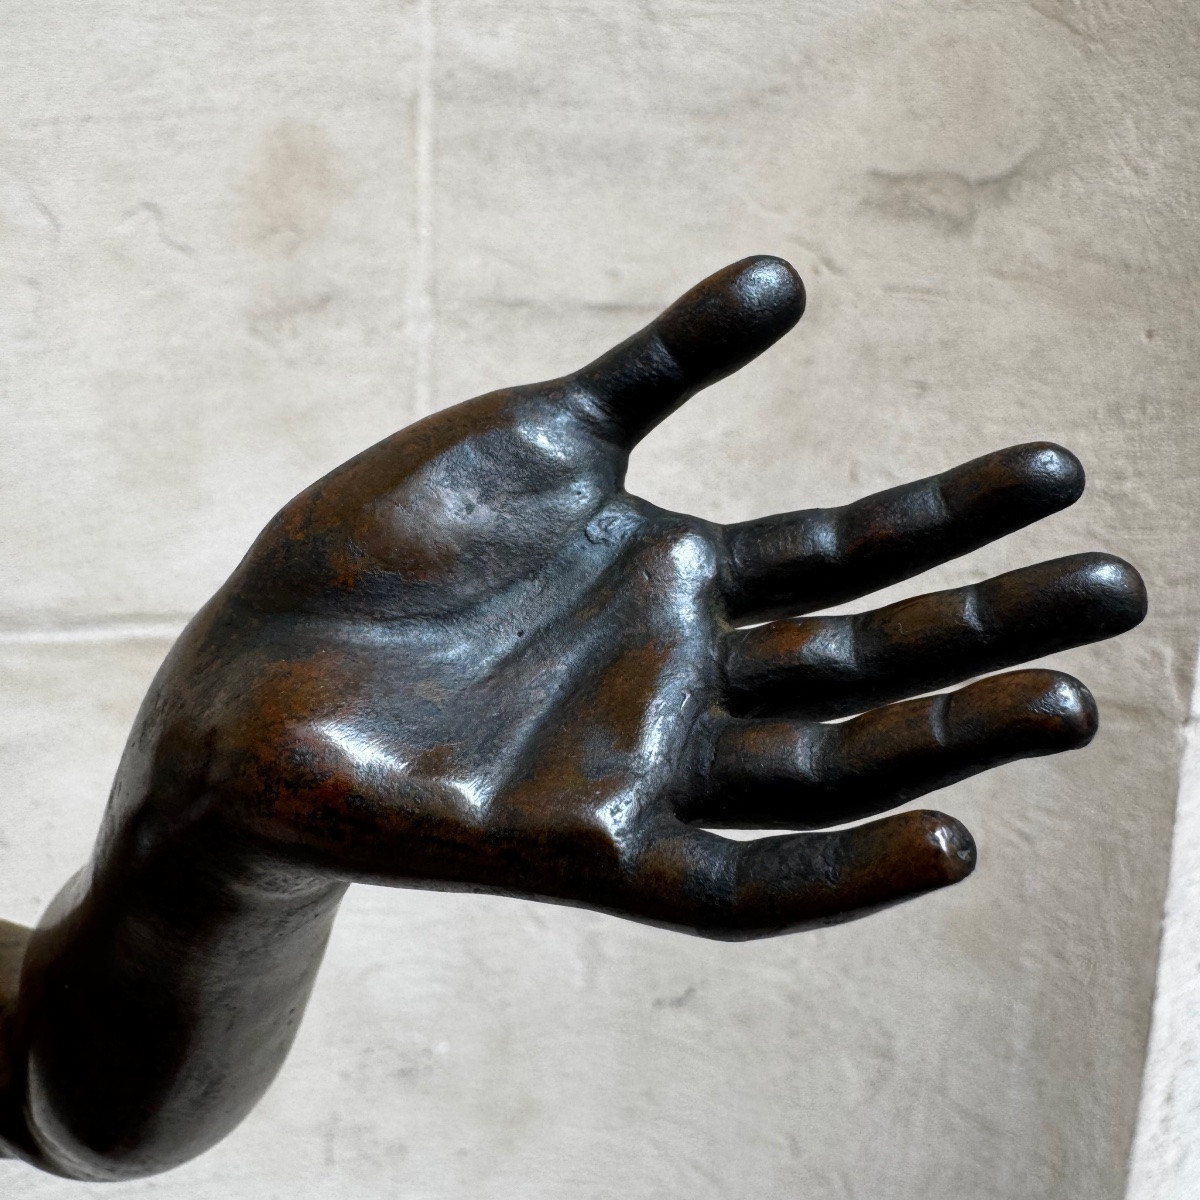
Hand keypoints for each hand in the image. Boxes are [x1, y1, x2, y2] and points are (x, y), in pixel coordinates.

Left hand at [131, 256, 1145, 937]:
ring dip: (953, 739)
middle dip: (992, 625)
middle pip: (866, 658)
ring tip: (1074, 703)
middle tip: (1119, 588)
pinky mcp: (590, 853)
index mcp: (674, 581)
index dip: (952, 515)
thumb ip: (655, 373)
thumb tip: (789, 281)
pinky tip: (949, 839)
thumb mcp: (533, 440)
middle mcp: (680, 679)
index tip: (1057, 472)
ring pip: (834, 767)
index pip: (845, 552)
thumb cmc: (379, 555)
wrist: (250, 681)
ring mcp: (643, 768)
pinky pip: (745, 881)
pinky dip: (847, 873)